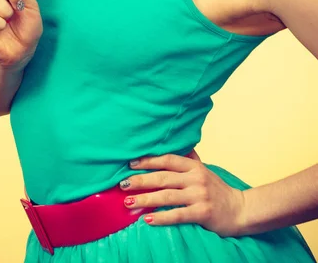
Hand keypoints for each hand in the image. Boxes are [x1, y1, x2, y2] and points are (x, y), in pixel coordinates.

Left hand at [119, 153, 244, 236]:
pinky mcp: (202, 213)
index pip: (167, 159)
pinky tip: (147, 219)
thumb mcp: (203, 170)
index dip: (148, 161)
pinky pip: (177, 215)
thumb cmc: (217, 189)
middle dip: (140, 180)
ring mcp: (199, 195)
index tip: (130, 164)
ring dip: (145, 199)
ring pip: (166, 196)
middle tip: (122, 185)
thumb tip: (172, 144)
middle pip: (163, 177)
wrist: (240, 209)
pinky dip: (161, 217)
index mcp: (194, 166)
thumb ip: (188, 159)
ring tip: (129, 203)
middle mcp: (195, 178)